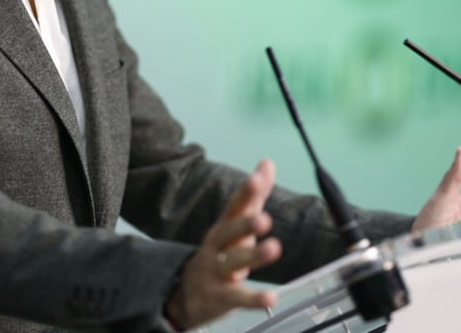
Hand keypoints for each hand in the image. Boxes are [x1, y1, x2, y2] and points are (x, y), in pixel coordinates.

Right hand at [165, 160, 282, 329]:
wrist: (187, 292)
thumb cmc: (221, 251)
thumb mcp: (235, 223)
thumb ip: (253, 195)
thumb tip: (268, 162)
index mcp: (225, 226)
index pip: (234, 205)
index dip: (246, 192)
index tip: (257, 178)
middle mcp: (218, 246)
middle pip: (229, 232)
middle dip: (245, 224)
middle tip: (264, 218)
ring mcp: (217, 271)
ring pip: (234, 262)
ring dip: (253, 255)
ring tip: (274, 248)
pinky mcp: (220, 296)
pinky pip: (237, 297)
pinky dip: (254, 298)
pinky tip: (271, 298)